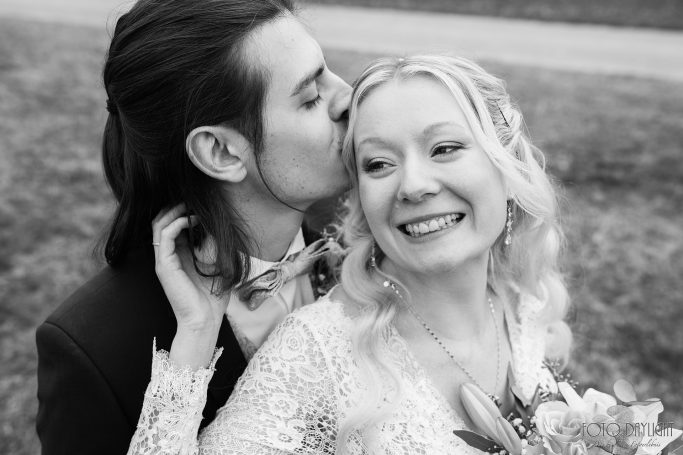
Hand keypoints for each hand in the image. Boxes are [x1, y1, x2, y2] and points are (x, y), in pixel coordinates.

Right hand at [152, 204, 228, 368]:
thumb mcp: (218, 265)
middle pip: (161, 220)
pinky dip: (176, 223)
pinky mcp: (164, 266)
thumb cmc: (213, 297)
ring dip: (174, 211)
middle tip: (192, 198)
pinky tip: (191, 219)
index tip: (199, 202)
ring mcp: (164, 260)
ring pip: (158, 224)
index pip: (172, 224)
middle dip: (175, 205)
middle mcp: (168, 256)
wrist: (205, 321)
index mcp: (178, 255)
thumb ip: (215, 246)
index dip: (182, 210)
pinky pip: (164, 236)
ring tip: (190, 205)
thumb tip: (219, 225)